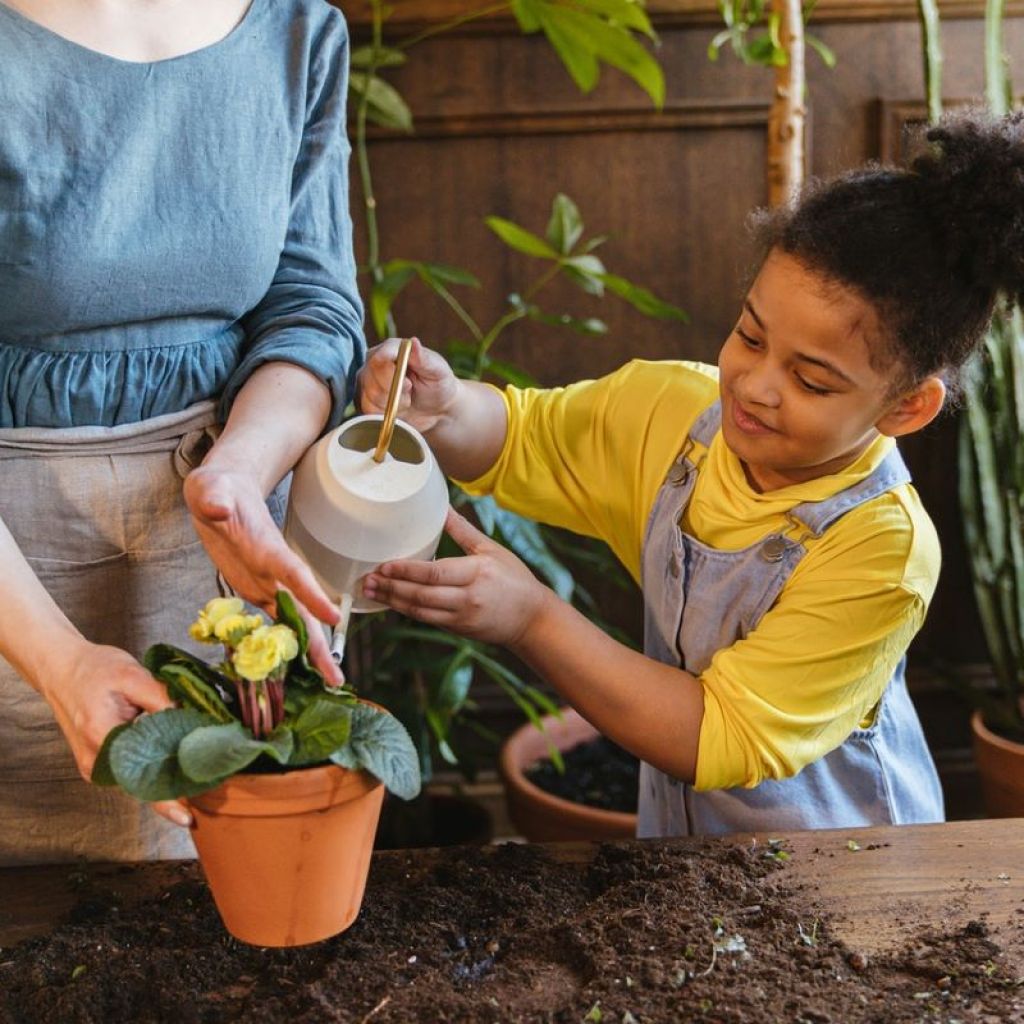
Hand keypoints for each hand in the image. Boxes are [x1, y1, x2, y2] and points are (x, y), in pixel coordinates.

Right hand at [42, 642, 192, 826]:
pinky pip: (130, 771)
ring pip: (136, 779)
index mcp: (102, 736)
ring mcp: (94, 765)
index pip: (140, 776)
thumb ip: (163, 698)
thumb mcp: (133, 674)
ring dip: (165, 777)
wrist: (62, 669)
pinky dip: (152, 768)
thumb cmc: (95, 669)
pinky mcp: (98, 762)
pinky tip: (176, 763)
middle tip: (209, 786)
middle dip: (175, 787)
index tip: (186, 817)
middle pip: (141, 783)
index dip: (165, 799)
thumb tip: (194, 720)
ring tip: (198, 775)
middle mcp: (95, 759)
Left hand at [183, 464, 342, 685]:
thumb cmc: (217, 489)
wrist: (224, 493)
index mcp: (268, 547)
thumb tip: (218, 508)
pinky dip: (284, 645)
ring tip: (328, 681)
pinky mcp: (256, 591)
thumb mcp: (209, 489)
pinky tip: (294, 670)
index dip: (312, 594)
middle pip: (304, 610)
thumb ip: (214, 498)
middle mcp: (275, 570)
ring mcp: (268, 583)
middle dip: (321, 643)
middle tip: (337, 676)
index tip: (333, 618)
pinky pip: (273, 622)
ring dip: (310, 652)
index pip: (294, 573)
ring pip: (295, 622)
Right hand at [357, 337, 459, 433]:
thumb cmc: (438, 384)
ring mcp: (367, 381)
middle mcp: (374, 361)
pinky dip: (386, 414)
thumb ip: (424, 358)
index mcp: (391, 348)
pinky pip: (369, 411)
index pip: (379, 358)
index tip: (408, 385)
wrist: (436, 410)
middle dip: (395, 392)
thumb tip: (413, 342)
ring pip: (370, 396)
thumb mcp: (438, 370)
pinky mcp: (365, 400)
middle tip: (411, 390)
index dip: (391, 374)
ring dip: (393, 404)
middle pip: (372, 378)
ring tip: (408, 399)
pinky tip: (399, 409)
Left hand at [361, 507, 551, 646]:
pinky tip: (391, 601)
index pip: (435, 573)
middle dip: (391, 588)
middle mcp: (468, 597)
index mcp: (477, 572)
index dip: (406, 571)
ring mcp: (462, 616)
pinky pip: (426, 619)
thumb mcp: (492, 550)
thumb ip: (463, 531)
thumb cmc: (515, 579)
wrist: (532, 619)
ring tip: (371, 591)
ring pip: (420, 610)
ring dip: (392, 601)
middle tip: (367, 579)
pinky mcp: (458, 629)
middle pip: (421, 594)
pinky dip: (406, 610)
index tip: (384, 565)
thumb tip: (443, 507)